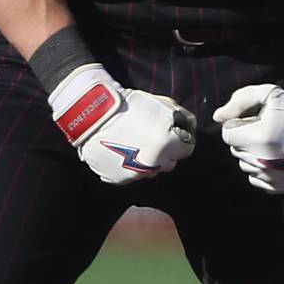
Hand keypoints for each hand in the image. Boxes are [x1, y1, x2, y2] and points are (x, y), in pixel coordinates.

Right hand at [48, 66, 194, 184]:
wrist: (94, 112)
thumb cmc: (130, 105)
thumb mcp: (163, 104)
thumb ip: (183, 117)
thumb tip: (190, 127)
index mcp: (167, 145)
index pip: (188, 149)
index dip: (182, 138)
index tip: (175, 132)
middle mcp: (153, 164)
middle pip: (170, 162)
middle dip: (166, 150)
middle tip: (152, 134)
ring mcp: (134, 174)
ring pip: (150, 170)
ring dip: (148, 159)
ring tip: (135, 140)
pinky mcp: (117, 179)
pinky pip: (130, 175)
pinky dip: (129, 165)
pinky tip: (122, 149)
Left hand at [212, 76, 283, 194]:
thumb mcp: (270, 94)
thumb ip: (239, 101)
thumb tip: (218, 117)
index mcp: (258, 137)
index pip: (228, 134)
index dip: (239, 125)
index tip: (254, 122)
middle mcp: (262, 161)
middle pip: (236, 150)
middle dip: (246, 139)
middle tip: (266, 131)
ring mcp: (270, 177)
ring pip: (244, 165)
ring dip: (252, 154)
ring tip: (272, 144)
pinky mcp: (277, 187)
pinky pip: (256, 179)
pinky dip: (261, 170)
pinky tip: (276, 158)